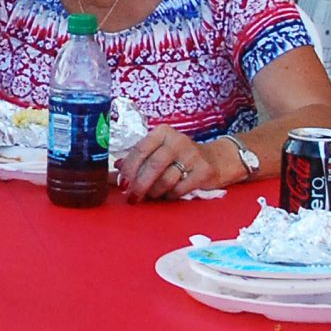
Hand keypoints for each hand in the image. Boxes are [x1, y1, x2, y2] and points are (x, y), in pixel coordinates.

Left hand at [116, 126, 231, 201]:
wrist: (216, 159)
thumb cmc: (179, 156)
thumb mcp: (158, 151)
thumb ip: (138, 159)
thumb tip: (114, 171)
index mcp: (162, 132)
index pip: (140, 150)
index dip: (128, 169)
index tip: (122, 184)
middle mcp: (178, 140)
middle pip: (153, 165)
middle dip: (139, 185)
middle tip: (132, 197)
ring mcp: (192, 155)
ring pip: (165, 180)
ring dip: (155, 192)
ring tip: (152, 194)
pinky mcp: (204, 170)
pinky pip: (179, 189)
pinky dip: (170, 195)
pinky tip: (169, 193)